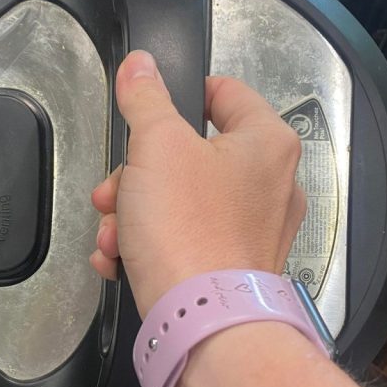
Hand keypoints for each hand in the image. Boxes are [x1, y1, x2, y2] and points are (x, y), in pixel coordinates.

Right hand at [90, 50, 305, 316]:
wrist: (201, 320)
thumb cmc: (187, 226)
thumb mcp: (156, 145)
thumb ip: (146, 98)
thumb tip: (140, 65)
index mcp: (267, 142)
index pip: (226, 93)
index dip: (182, 95)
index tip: (148, 111)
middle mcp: (274, 185)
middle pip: (192, 156)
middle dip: (137, 174)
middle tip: (112, 192)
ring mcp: (256, 232)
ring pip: (183, 202)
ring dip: (136, 214)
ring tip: (113, 235)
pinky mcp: (234, 269)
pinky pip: (187, 241)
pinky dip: (152, 246)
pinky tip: (122, 259)